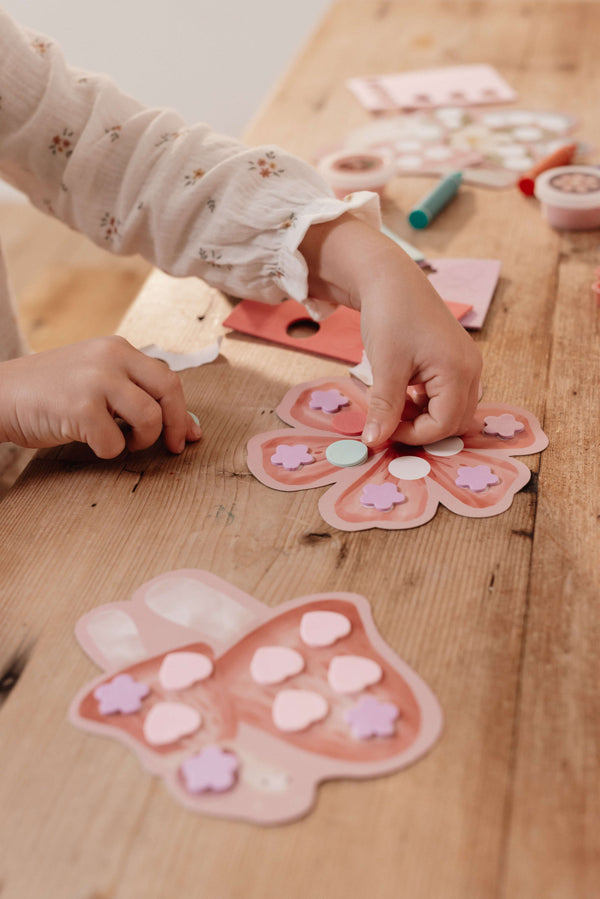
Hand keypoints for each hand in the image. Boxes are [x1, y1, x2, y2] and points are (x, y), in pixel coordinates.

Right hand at [0, 336, 201, 456]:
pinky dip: (108, 452)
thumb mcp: (94, 376)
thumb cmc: (49, 393)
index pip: (168, 377)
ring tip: (124, 441)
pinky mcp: (80, 407)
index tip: (189, 434)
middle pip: (169, 390)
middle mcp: (111, 357)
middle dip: (178, 423)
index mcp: (118, 348)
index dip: (183, 410)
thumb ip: (132, 391)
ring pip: (149, 417)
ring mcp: (96, 381)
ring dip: (142, 440)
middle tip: (173, 447)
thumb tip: (182, 425)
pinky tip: (91, 442)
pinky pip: (115, 442)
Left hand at [300, 214, 481, 445]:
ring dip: (425, 417)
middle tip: (390, 420)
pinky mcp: (457, 359)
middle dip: (423, 429)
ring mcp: (466, 364)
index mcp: (458, 371)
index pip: (445, 425)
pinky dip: (427, 402)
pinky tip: (403, 392)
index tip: (384, 429)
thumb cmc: (390, 314)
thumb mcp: (385, 366)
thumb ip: (384, 408)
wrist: (391, 278)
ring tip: (394, 404)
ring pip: (453, 410)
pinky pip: (450, 395)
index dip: (414, 435)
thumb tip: (373, 441)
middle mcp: (471, 369)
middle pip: (456, 422)